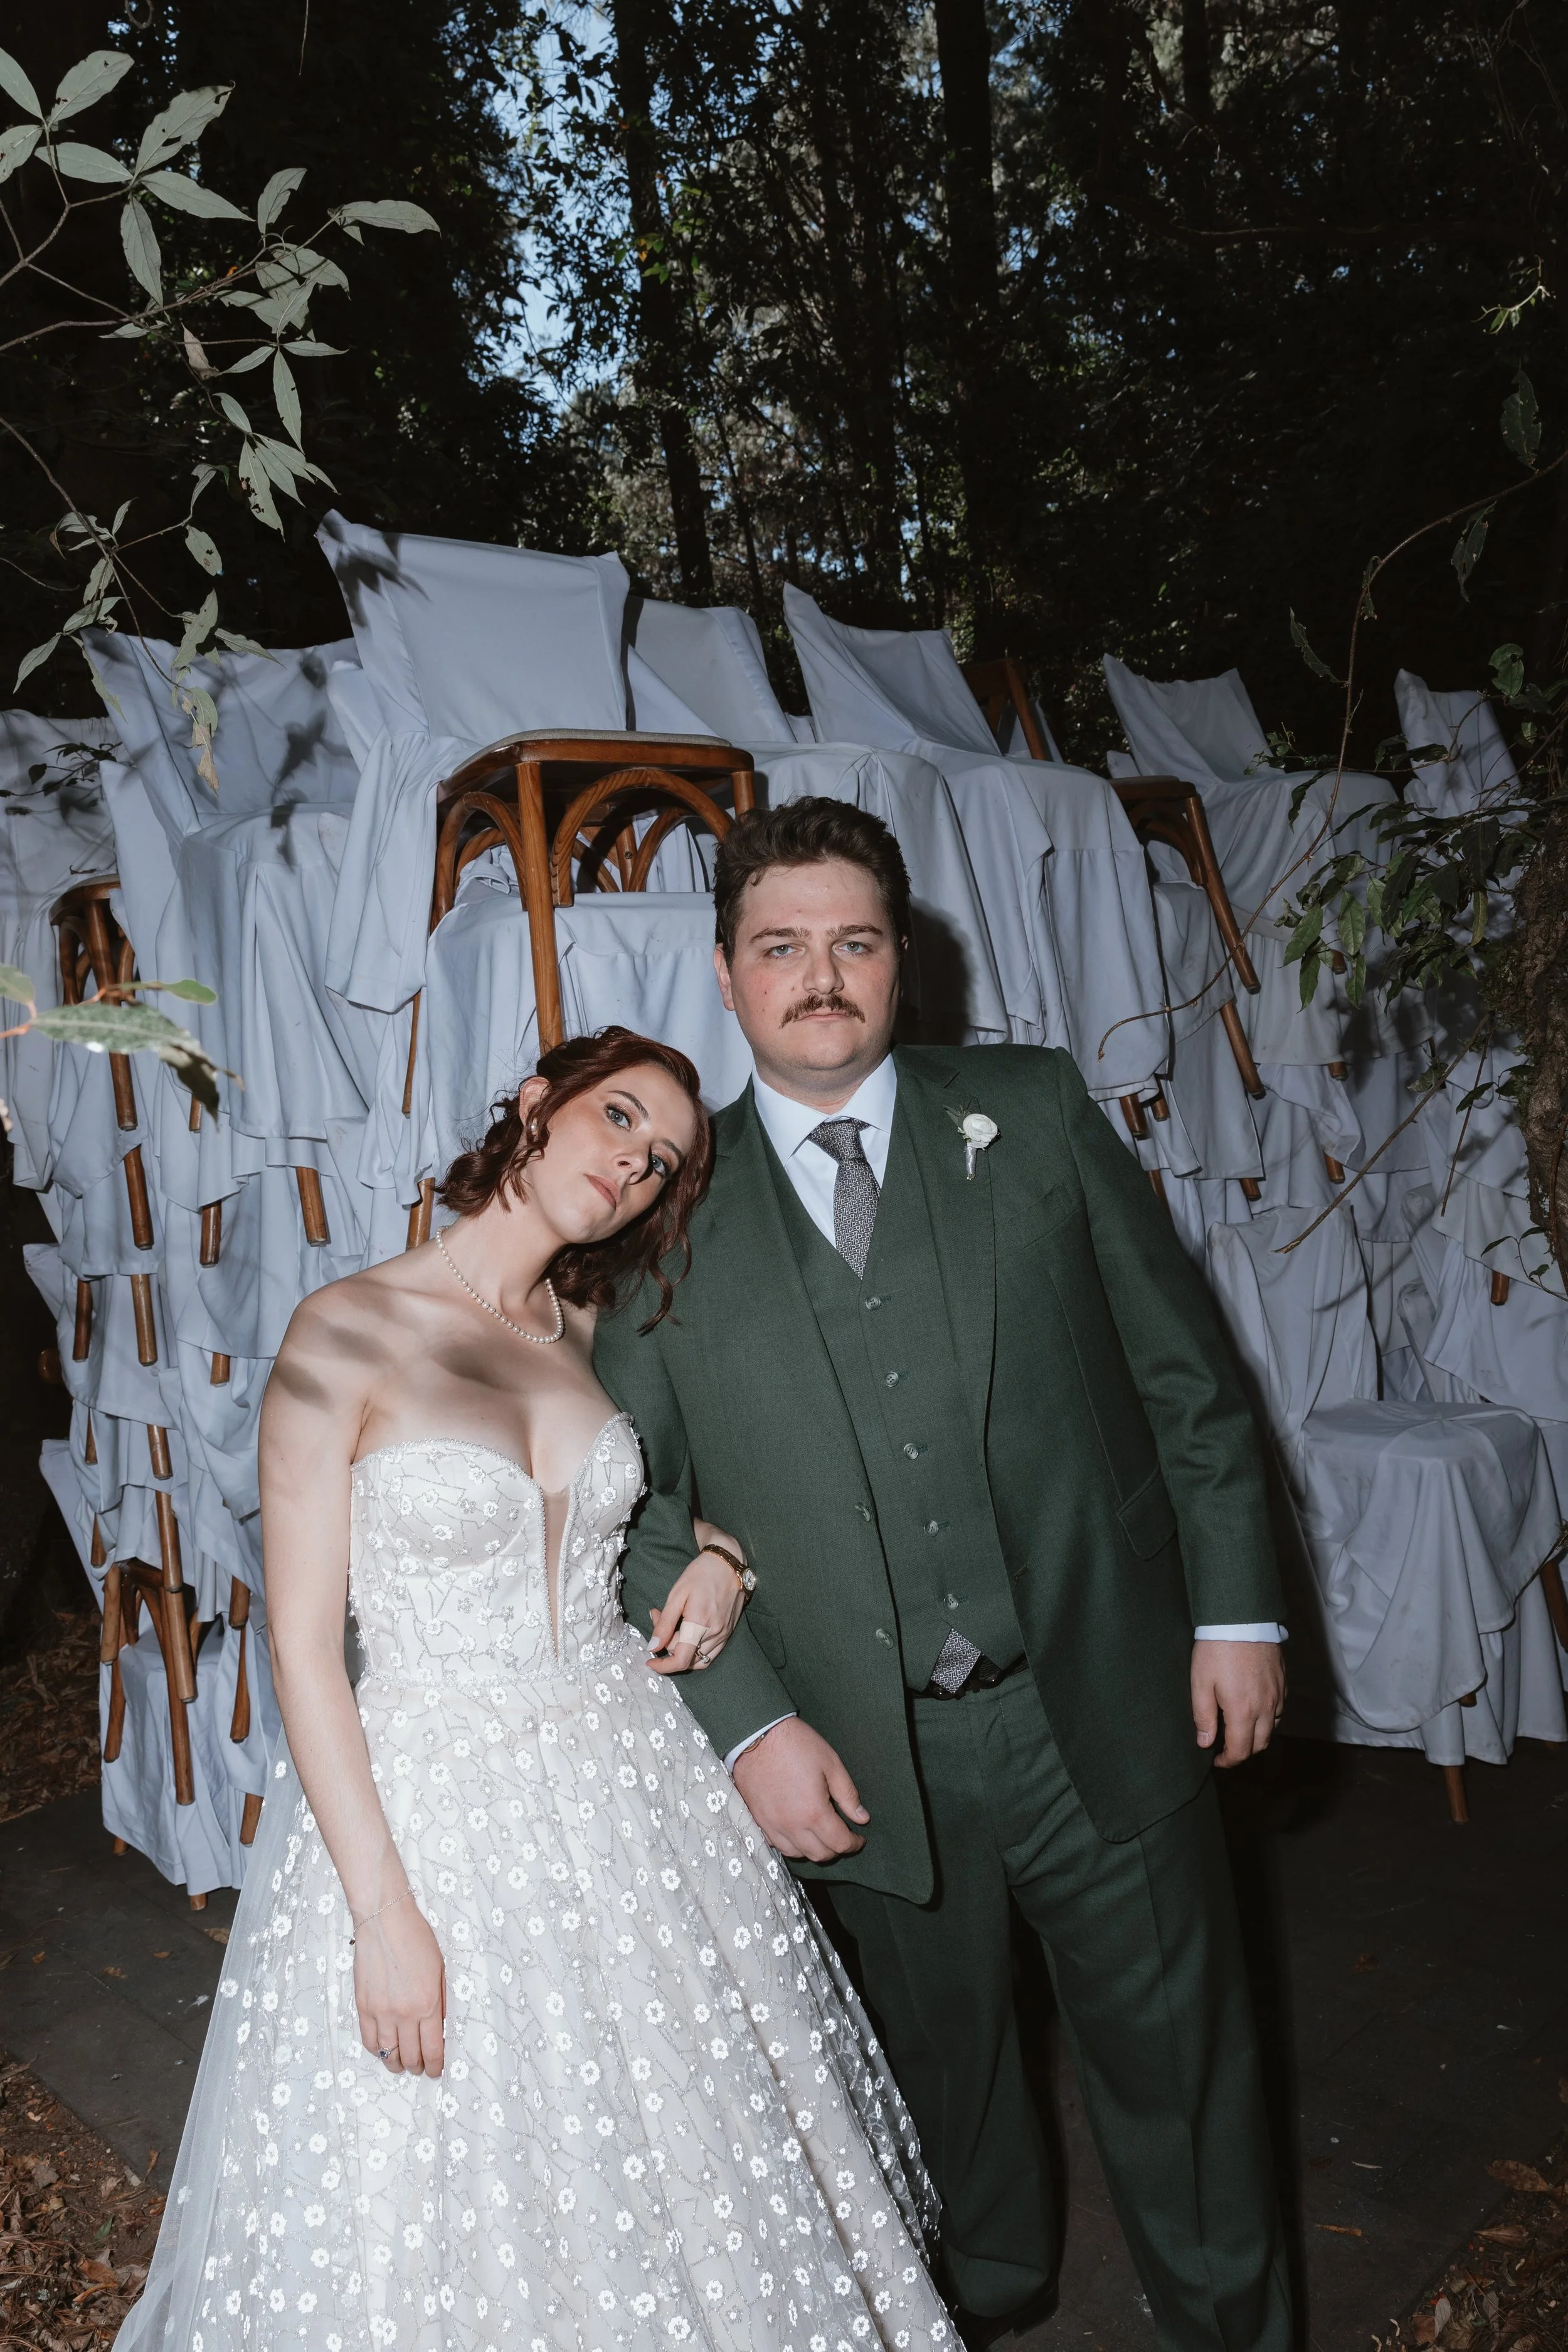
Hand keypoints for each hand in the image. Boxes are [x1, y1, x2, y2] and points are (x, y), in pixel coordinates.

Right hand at [354, 1890, 445, 2075]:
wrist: (385, 1920)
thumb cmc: (416, 1938)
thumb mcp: (441, 1969)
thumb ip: (442, 2001)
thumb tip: (441, 2028)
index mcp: (428, 2004)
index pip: (433, 2050)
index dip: (436, 2066)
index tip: (437, 2070)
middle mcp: (404, 2014)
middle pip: (410, 2057)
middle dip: (418, 2067)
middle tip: (422, 2067)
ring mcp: (381, 2012)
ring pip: (388, 2055)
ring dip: (397, 2064)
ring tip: (402, 2064)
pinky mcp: (363, 2007)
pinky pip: (368, 2041)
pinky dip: (377, 2051)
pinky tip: (384, 2050)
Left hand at [647, 1522, 746, 1673]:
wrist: (728, 1563)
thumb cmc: (701, 1574)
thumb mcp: (677, 1595)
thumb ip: (665, 1623)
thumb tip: (653, 1646)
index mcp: (700, 1624)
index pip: (681, 1659)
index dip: (663, 1666)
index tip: (650, 1661)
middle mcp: (715, 1634)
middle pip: (686, 1658)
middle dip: (666, 1645)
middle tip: (657, 1616)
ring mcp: (724, 1635)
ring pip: (699, 1660)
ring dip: (681, 1651)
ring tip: (672, 1628)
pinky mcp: (728, 1632)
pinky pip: (710, 1654)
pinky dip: (695, 1652)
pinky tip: (686, 1634)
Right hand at [732, 1717, 868, 1859]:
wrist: (756, 1735)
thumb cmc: (796, 1745)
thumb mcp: (830, 1763)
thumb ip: (848, 1795)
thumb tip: (862, 1817)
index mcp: (813, 1812)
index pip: (839, 1843)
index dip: (854, 1844)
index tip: (860, 1838)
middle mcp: (792, 1826)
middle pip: (819, 1854)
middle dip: (836, 1849)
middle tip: (843, 1837)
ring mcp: (772, 1825)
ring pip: (797, 1854)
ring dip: (814, 1850)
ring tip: (821, 1835)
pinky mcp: (758, 1820)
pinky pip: (777, 1845)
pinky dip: (792, 1845)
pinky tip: (798, 1832)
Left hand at [1191, 1640, 1285, 1767]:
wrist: (1241, 1618)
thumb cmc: (1216, 1649)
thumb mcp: (1200, 1683)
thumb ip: (1203, 1716)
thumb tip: (1205, 1742)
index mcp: (1243, 1711)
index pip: (1241, 1750)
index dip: (1228, 1761)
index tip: (1216, 1760)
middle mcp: (1265, 1707)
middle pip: (1260, 1744)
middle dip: (1244, 1752)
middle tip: (1227, 1749)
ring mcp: (1278, 1694)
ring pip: (1273, 1728)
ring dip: (1257, 1736)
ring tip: (1240, 1730)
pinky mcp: (1283, 1681)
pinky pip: (1280, 1710)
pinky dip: (1269, 1719)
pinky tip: (1256, 1710)